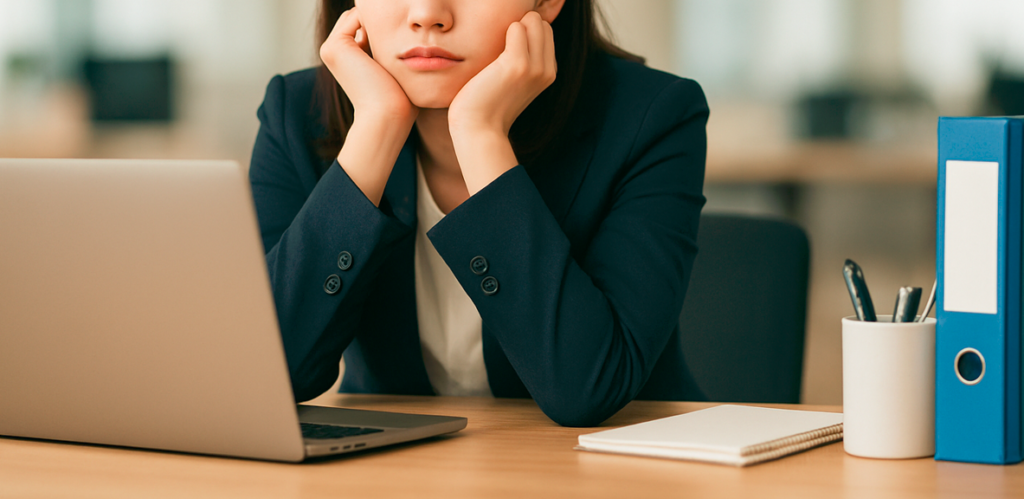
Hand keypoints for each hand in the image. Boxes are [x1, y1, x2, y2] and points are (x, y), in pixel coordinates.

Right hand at [320, 8, 417, 205]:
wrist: (387, 115)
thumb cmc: (399, 99)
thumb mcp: (394, 69)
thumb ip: (390, 50)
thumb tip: (403, 35)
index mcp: (344, 57)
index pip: (361, 26)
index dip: (383, 28)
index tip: (402, 40)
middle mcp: (333, 51)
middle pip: (357, 18)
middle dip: (379, 23)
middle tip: (399, 41)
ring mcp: (330, 49)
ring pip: (357, 15)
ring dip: (380, 23)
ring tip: (395, 45)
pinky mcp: (335, 47)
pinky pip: (357, 16)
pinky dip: (376, 22)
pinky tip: (389, 42)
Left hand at [447, 11, 556, 137]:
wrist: (478, 129)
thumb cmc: (486, 105)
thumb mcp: (512, 83)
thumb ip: (521, 61)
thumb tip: (515, 32)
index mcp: (548, 74)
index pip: (545, 32)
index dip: (526, 32)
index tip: (506, 46)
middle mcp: (546, 70)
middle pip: (541, 23)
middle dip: (521, 26)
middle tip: (498, 47)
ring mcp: (535, 68)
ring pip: (532, 21)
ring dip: (511, 28)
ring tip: (495, 51)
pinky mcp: (518, 64)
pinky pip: (516, 28)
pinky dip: (501, 32)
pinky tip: (490, 54)